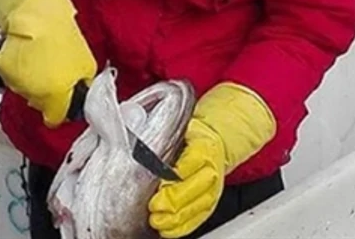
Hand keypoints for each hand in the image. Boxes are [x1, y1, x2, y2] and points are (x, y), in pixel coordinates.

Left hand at [148, 82, 276, 237]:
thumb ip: (165, 132)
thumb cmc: (195, 134)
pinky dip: (183, 225)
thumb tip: (136, 135)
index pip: (189, 163)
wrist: (218, 138)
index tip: (158, 183)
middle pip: (193, 188)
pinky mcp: (211, 200)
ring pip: (196, 206)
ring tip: (158, 220)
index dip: (174, 176)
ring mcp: (213, 186)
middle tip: (154, 206)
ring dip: (176, 216)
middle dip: (172, 200)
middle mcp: (211, 168)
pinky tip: (169, 229)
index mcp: (203, 146)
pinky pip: (199, 216)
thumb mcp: (183, 127)